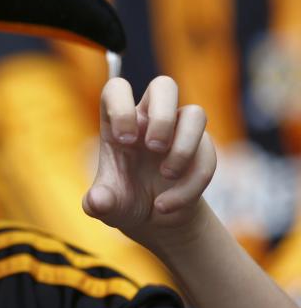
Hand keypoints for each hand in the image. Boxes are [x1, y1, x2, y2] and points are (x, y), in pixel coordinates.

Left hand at [83, 76, 216, 246]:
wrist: (152, 221)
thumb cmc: (123, 202)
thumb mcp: (106, 205)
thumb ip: (98, 202)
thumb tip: (97, 202)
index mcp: (117, 123)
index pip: (117, 89)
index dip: (120, 105)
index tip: (124, 141)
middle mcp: (148, 120)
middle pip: (164, 86)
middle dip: (162, 117)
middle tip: (153, 148)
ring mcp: (178, 132)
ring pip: (195, 113)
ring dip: (184, 147)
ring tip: (167, 175)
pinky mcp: (201, 150)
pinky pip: (208, 154)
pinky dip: (193, 181)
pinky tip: (169, 204)